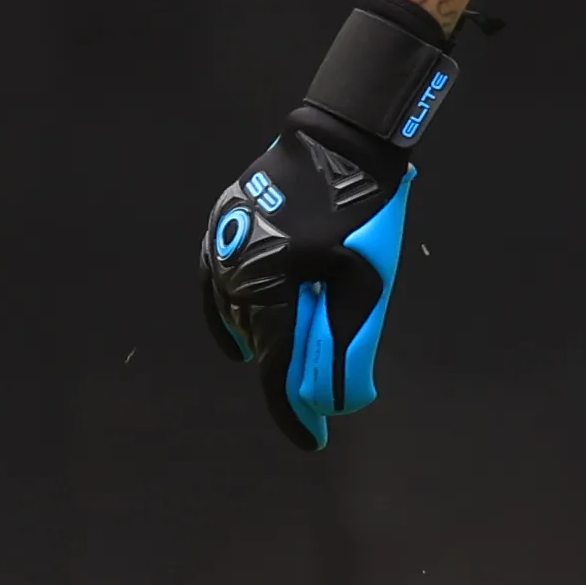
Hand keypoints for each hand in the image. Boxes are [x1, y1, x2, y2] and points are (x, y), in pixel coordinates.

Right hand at [198, 119, 411, 452]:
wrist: (342, 143)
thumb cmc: (365, 213)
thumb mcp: (367, 284)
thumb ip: (346, 342)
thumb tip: (334, 397)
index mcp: (270, 285)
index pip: (277, 368)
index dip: (294, 412)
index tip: (313, 441)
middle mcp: (234, 270)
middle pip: (260, 344)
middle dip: (289, 376)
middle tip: (318, 402)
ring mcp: (222, 247)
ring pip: (239, 318)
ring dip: (268, 343)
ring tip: (297, 363)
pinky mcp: (223, 229)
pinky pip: (219, 288)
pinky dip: (233, 319)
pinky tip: (242, 345)